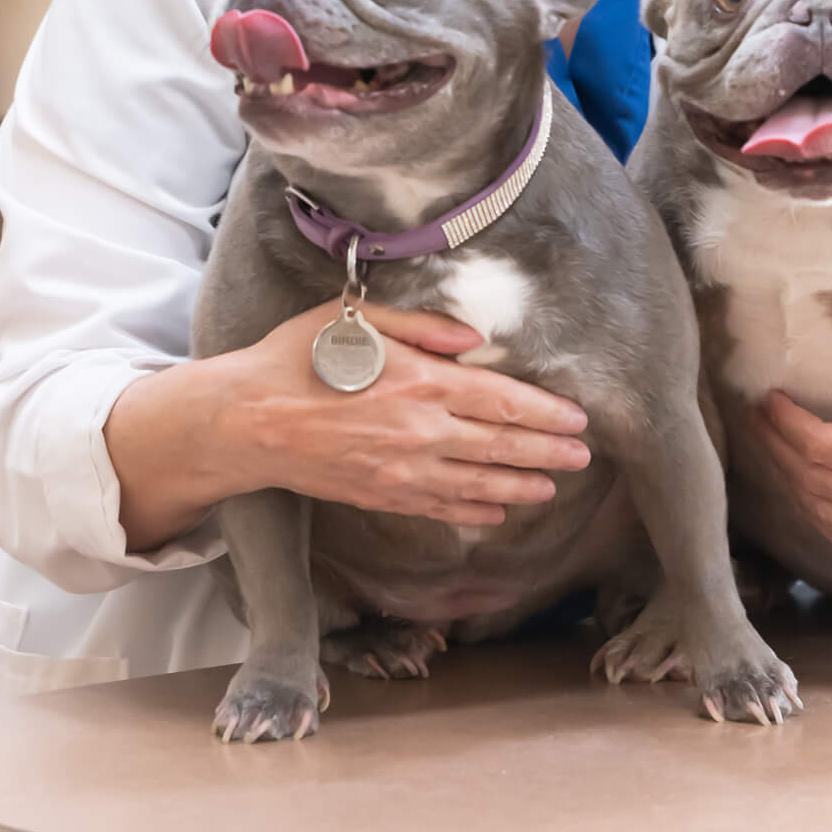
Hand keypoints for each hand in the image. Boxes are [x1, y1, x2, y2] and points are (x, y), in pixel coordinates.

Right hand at [227, 297, 592, 527]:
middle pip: (500, 445)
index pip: (501, 401)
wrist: (248, 419)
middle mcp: (420, 431)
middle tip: (583, 456)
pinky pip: (439, 506)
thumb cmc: (300, 358)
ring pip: (477, 482)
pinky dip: (473, 510)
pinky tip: (497, 511)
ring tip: (552, 487)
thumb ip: (423, 326)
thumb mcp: (361, 320)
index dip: (545, 413)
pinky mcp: (381, 493)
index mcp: (421, 383)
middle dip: (547, 452)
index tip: (577, 419)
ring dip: (520, 485)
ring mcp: (401, 469)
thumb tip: (474, 340)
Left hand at [753, 330, 831, 566]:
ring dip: (792, 485)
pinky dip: (820, 517)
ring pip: (826, 519)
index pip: (825, 449)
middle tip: (757, 418)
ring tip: (775, 449)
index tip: (767, 398)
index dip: (787, 424)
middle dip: (778, 450)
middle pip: (814, 484)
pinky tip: (811, 490)